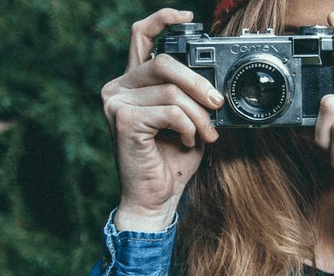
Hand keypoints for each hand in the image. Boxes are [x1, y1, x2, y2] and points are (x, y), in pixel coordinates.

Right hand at [101, 8, 224, 230]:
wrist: (156, 198)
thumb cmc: (172, 160)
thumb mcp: (188, 120)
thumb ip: (191, 96)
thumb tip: (215, 84)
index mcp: (133, 83)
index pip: (141, 37)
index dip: (163, 20)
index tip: (189, 17)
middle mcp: (118, 87)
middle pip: (164, 62)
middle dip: (199, 83)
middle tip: (217, 104)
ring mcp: (116, 103)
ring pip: (171, 91)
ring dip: (199, 114)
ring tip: (207, 134)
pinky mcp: (122, 120)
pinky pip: (169, 111)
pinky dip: (187, 126)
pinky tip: (186, 141)